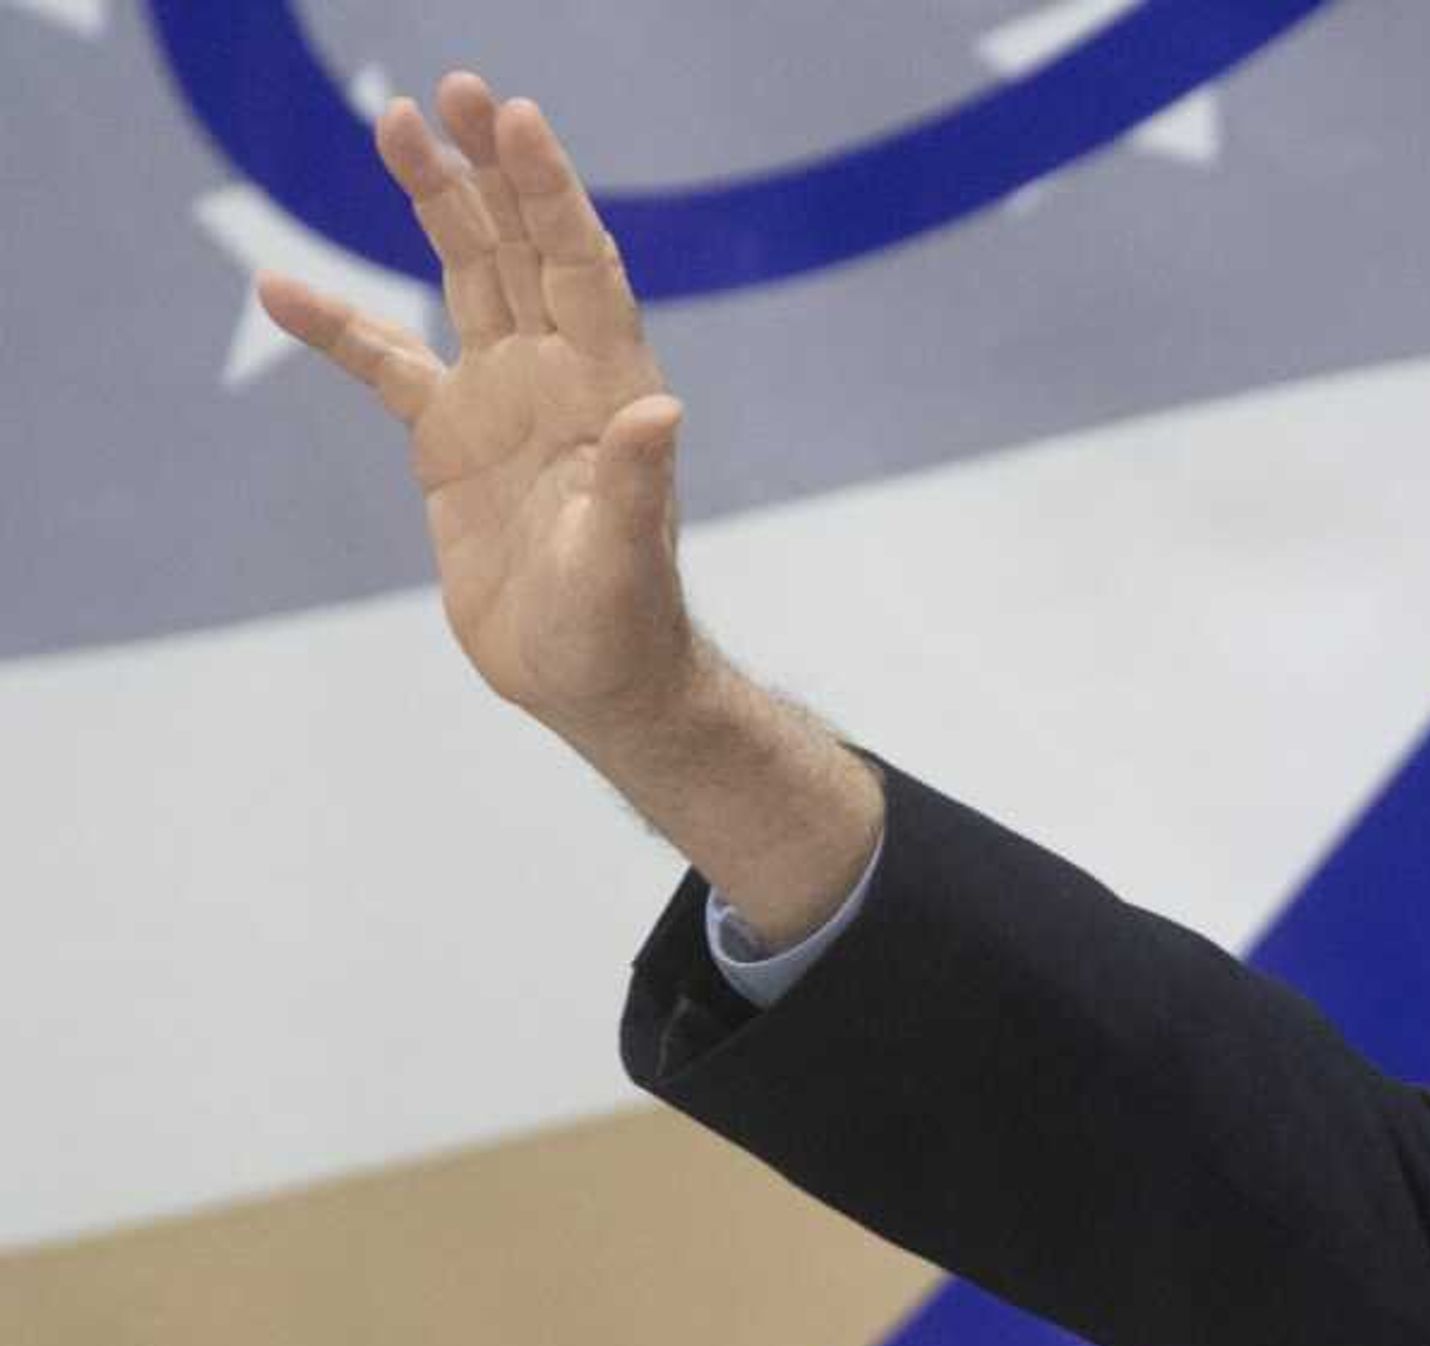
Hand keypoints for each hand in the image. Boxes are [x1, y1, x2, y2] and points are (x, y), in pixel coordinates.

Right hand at [259, 74, 695, 746]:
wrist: (590, 681)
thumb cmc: (623, 626)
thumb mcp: (626, 561)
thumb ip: (638, 487)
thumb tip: (660, 415)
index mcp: (608, 389)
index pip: (579, 268)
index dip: (549, 194)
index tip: (516, 120)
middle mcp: (558, 377)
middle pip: (519, 250)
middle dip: (488, 171)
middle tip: (453, 91)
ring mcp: (502, 399)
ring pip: (465, 279)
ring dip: (433, 204)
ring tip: (395, 125)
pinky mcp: (449, 440)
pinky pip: (384, 363)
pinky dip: (336, 328)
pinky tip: (280, 288)